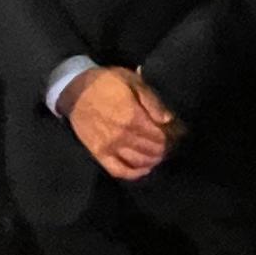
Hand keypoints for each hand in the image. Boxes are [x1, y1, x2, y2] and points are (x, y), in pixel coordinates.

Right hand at [65, 67, 169, 181]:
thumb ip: (152, 101)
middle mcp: (122, 135)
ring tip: (161, 154)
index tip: (180, 133)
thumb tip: (169, 119)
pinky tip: (144, 169)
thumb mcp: (133, 81)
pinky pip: (118, 170)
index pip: (161, 135)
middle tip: (173, 144)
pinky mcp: (98, 153)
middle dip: (166, 148)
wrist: (75, 90)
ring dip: (154, 160)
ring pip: (139, 161)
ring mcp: (109, 147)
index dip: (173, 136)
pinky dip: (133, 173)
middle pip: (152, 149)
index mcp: (133, 116)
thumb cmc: (107, 82)